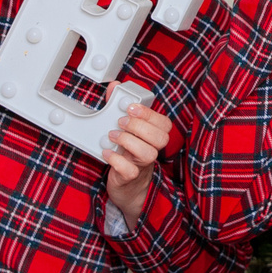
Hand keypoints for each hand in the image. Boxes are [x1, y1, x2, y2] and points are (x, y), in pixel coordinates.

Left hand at [100, 102, 173, 221]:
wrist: (126, 187)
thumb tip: (114, 86)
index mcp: (153, 137)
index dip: (150, 114)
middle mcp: (151, 150)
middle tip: (121, 122)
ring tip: (112, 136)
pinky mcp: (129, 178)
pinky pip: (129, 170)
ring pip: (148, 154)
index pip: (164, 124)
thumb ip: (118, 106)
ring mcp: (142, 165)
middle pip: (160, 138)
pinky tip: (107, 153)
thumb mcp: (123, 128)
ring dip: (129, 142)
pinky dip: (117, 160)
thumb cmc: (125, 153)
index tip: (131, 107)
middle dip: (140, 126)